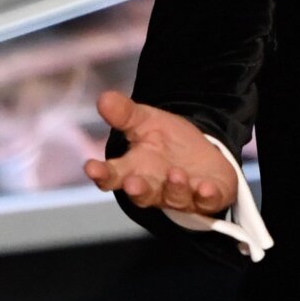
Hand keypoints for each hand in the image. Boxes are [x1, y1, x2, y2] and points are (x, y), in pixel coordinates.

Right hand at [83, 90, 237, 215]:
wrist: (203, 151)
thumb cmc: (167, 141)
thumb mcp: (146, 121)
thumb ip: (125, 114)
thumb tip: (104, 98)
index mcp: (134, 170)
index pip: (112, 176)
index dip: (101, 173)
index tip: (91, 167)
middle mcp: (155, 187)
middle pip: (141, 194)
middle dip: (137, 190)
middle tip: (133, 183)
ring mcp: (181, 196)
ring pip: (174, 198)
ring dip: (174, 189)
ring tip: (175, 174)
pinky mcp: (208, 198)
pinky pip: (206, 202)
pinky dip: (206, 196)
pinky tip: (205, 188)